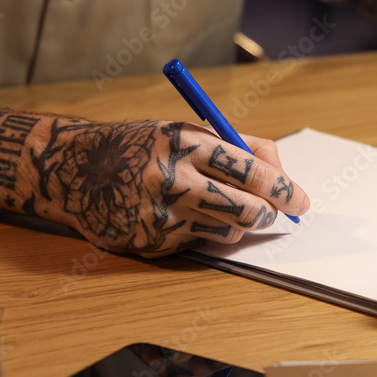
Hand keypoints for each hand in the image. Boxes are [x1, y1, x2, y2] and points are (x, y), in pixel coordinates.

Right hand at [0, 103, 308, 256]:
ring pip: (226, 232)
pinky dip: (200, 234)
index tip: (301, 201)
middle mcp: (171, 179)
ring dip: (232, 223)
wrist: (75, 169)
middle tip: (275, 214)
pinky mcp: (148, 242)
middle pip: (245, 210)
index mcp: (185, 142)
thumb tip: (283, 175)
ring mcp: (158, 214)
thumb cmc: (145, 146)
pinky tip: (176, 215)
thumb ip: (240, 147)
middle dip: (269, 215)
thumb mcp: (189, 131)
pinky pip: (197, 245)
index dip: (284, 189)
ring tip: (210, 204)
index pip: (251, 170)